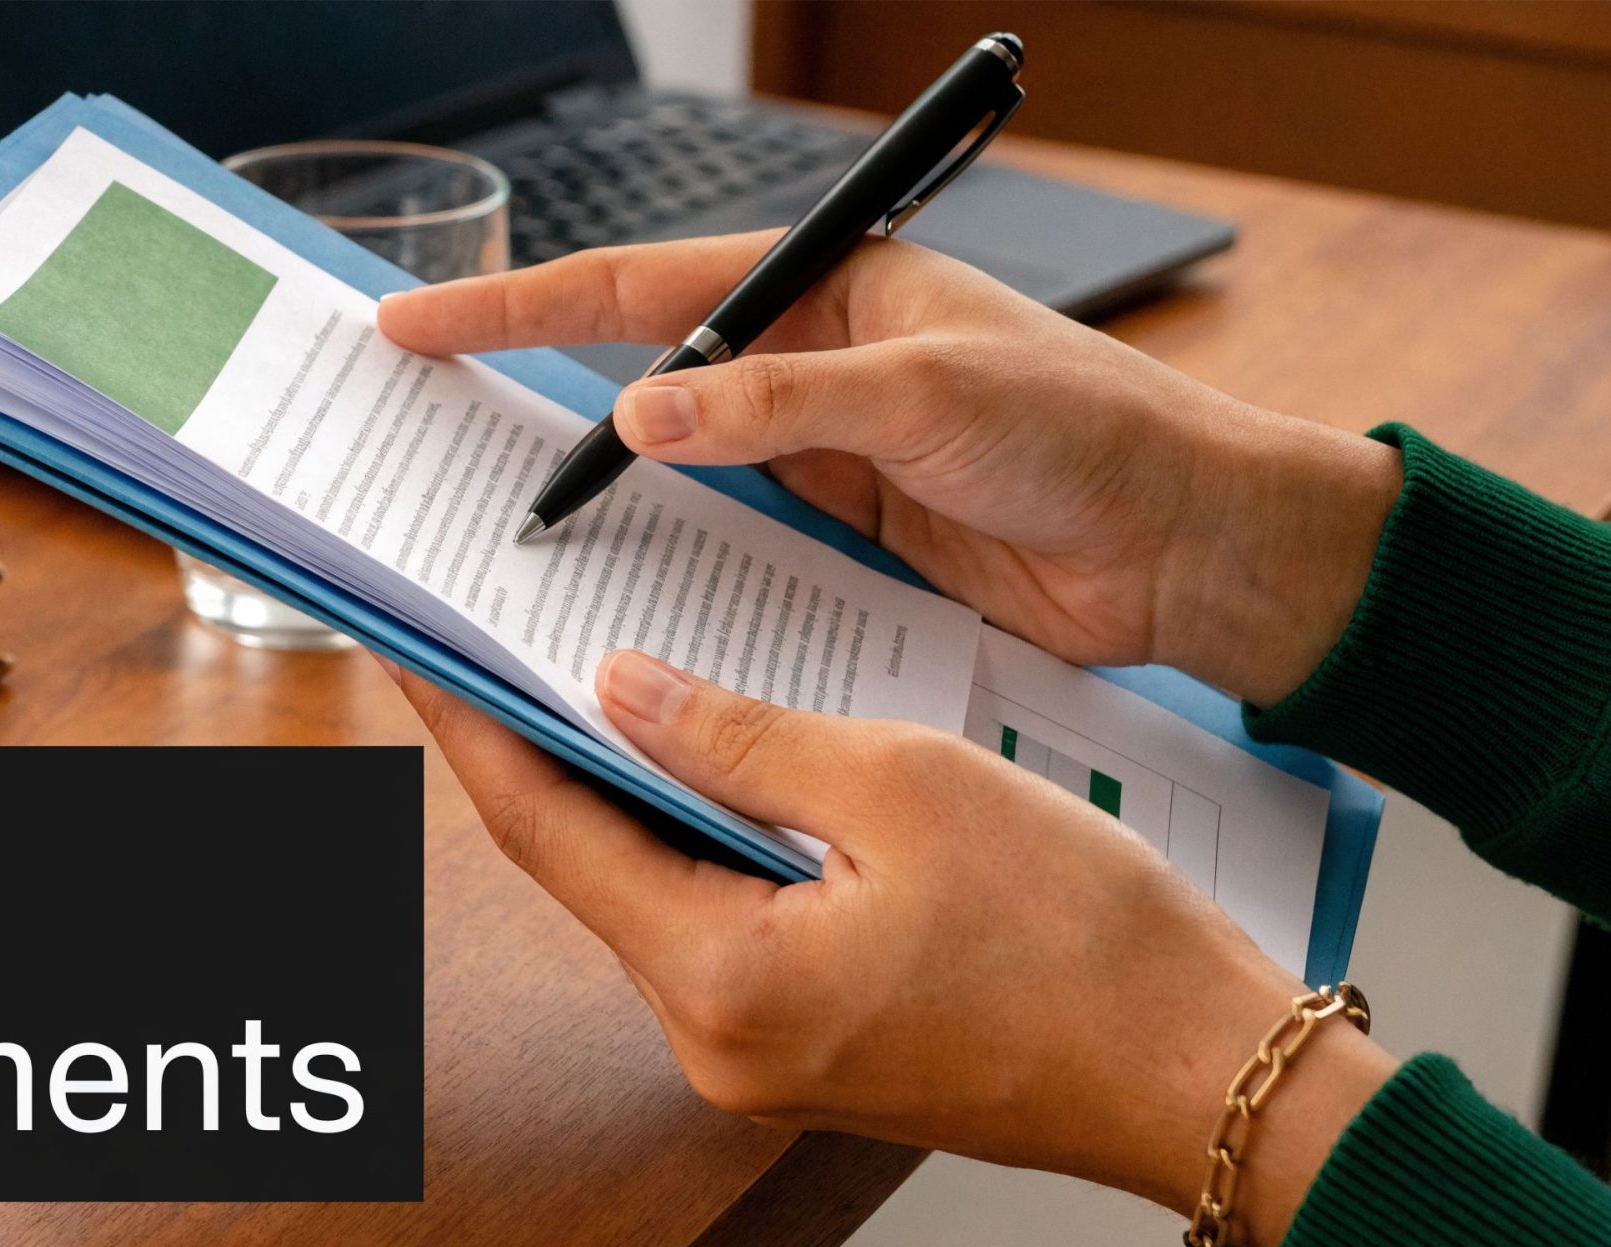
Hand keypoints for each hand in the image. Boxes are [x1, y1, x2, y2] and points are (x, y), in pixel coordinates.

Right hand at [379, 235, 1404, 706]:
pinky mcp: (847, 536)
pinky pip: (732, 542)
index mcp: (830, 290)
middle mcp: (814, 364)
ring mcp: (825, 455)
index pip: (645, 289)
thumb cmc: (1091, 434)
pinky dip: (674, 564)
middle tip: (430, 430)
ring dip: (600, 496)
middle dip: (536, 397)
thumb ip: (778, 405)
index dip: (523, 307)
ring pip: (678, 469)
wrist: (1189, 548)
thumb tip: (641, 410)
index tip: (421, 325)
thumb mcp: (928, 396)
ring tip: (499, 524)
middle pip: (643, 374)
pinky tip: (620, 593)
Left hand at [381, 649, 1396, 1246]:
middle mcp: (715, 1040)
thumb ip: (740, 737)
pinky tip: (716, 764)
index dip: (472, 725)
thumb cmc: (1088, 945)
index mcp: (720, 981)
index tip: (417, 646)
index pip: (544, 830)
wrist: (1208, 1073)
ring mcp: (761, 1056)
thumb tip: (622, 689)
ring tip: (601, 674)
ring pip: (657, 892)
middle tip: (502, 636)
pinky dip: (705, 840)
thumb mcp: (903, 788)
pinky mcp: (812, 1047)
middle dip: (545, 747)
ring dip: (633, 790)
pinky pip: (722, 923)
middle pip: (590, 866)